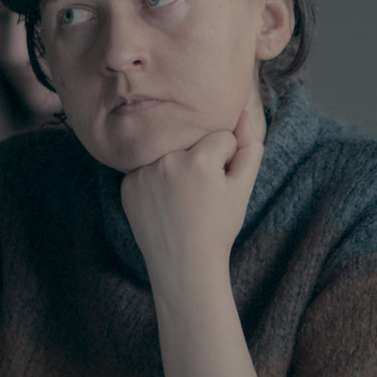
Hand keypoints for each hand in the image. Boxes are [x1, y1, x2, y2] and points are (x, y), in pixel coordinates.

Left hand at [120, 107, 262, 294]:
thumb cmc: (218, 228)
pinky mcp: (128, 184)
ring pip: (170, 153)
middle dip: (201, 161)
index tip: (219, 188)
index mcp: (198, 160)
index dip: (226, 162)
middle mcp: (166, 161)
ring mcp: (143, 173)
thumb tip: (240, 111)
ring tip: (183, 200)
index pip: (220, 137)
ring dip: (178, 168)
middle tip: (200, 196)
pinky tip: (164, 204)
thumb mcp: (243, 188)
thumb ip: (249, 146)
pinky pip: (149, 167)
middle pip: (193, 142)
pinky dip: (157, 181)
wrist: (184, 265)